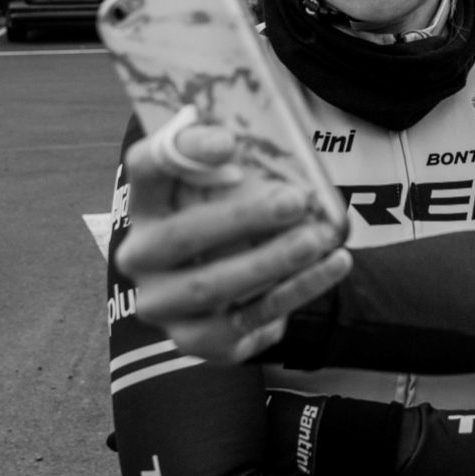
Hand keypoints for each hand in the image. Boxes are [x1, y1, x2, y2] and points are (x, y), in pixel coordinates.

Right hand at [115, 116, 351, 362]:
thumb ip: (243, 159)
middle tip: (297, 200)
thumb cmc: (234, 218)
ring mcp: (162, 304)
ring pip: (212, 285)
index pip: (147, 166)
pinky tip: (334, 265)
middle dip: (242, 218)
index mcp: (146, 203)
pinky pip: (248, 319)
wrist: (235, 288)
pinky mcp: (196, 340)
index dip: (184, 150)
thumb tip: (277, 135)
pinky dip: (296, 291)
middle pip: (179, 236)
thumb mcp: (233, 184)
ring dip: (273, 260)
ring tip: (320, 237)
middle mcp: (141, 256)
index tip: (230, 141)